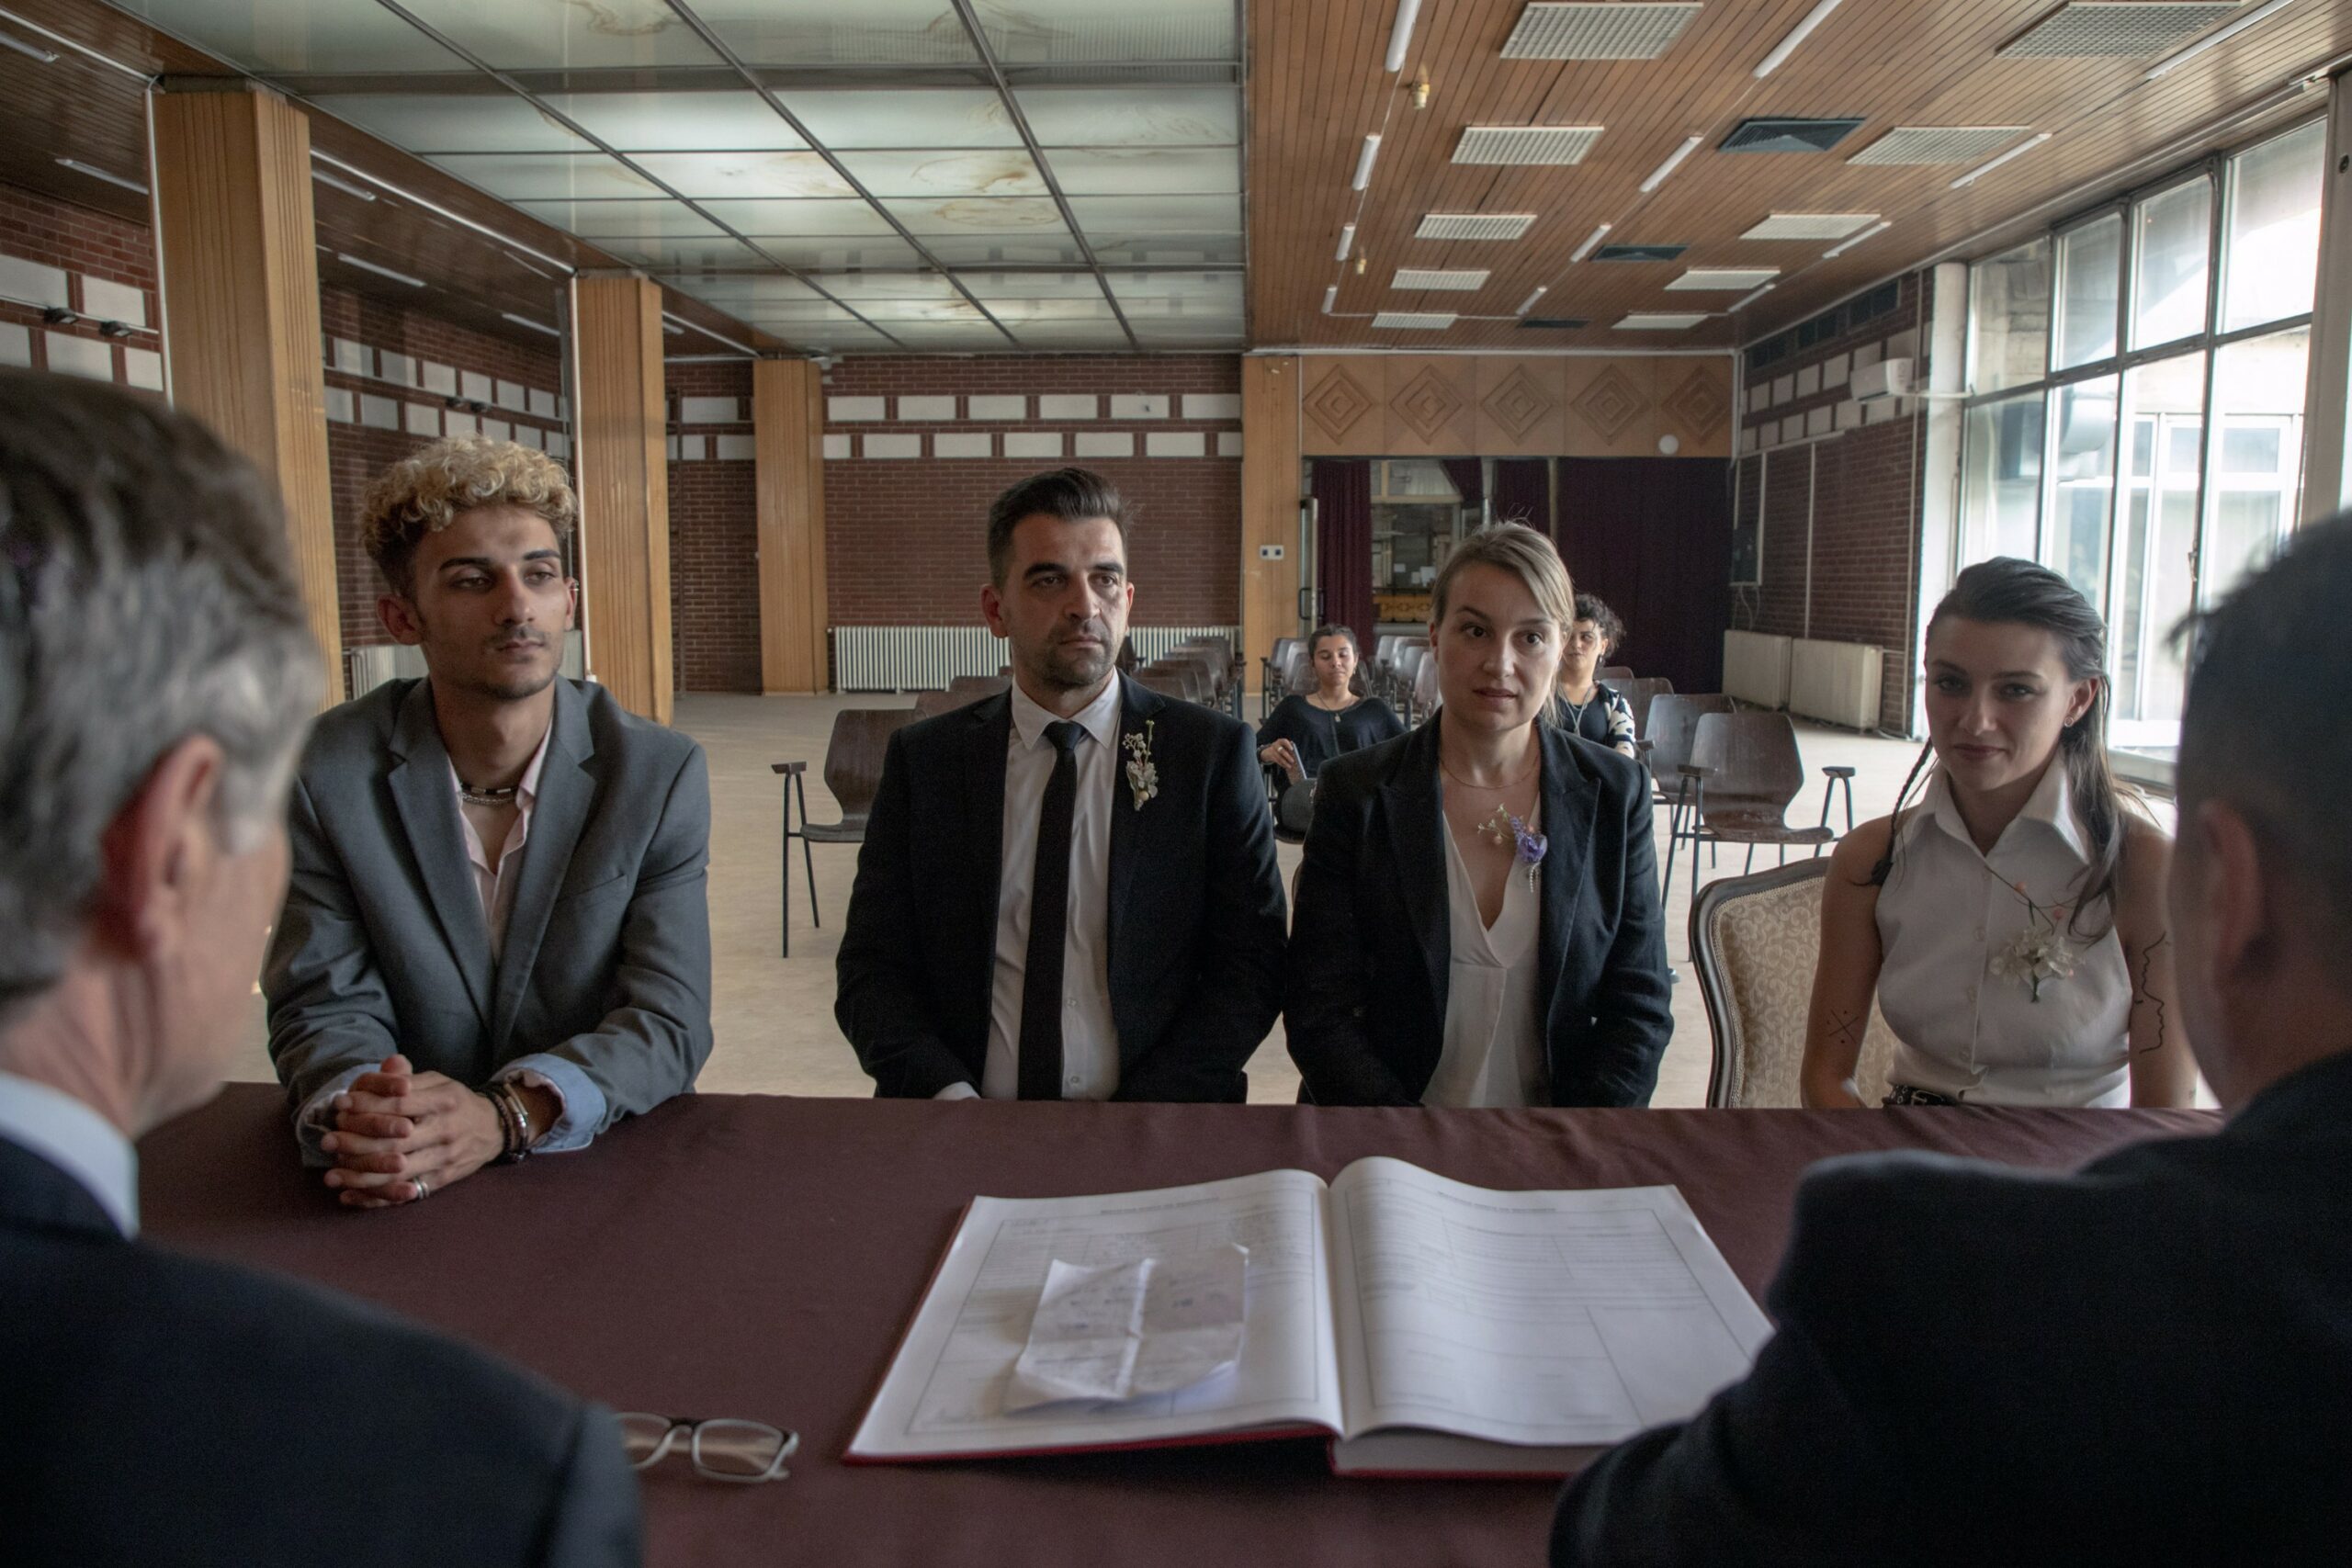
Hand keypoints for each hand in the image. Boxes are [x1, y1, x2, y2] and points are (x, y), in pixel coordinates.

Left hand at [319, 1053, 505, 1208]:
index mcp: (444, 1101)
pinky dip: (377, 1198)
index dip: (367, 1105)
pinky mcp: (442, 1180)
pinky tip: (351, 1196)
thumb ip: (409, 1077)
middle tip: (327, 1142)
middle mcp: (445, 1131)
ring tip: (331, 1176)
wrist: (494, 1129)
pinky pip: (405, 1192)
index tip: (339, 1106)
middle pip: (394, 1142)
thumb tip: (384, 1066)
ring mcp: (444, 1159)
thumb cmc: (457, 1103)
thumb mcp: (439, 1081)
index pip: (400, 1105)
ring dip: (361, 1176)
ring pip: (397, 1172)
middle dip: (356, 1143)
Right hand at [1258, 739, 1302, 782]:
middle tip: (1293, 761)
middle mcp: (1276, 745)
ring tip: (1290, 766)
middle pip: (1281, 750)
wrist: (1270, 750)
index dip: (1288, 745)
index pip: (1284, 741)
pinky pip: (1277, 761)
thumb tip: (1295, 757)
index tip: (1292, 749)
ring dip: (1285, 762)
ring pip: (1279, 757)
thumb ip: (1289, 749)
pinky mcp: (1271, 756)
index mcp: (1280, 741)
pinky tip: (1286, 766)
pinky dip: (1282, 764)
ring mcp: (1272, 751)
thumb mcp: (1284, 747)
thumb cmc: (1282, 748)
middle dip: (1287, 756)